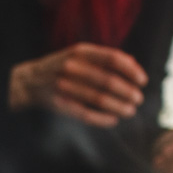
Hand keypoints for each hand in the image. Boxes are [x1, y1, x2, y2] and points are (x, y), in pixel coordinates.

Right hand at [7, 43, 146, 126]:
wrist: (29, 80)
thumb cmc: (62, 66)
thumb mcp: (80, 54)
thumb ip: (103, 58)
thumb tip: (133, 64)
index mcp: (80, 51)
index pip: (113, 59)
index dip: (131, 70)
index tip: (143, 81)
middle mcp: (71, 66)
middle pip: (108, 81)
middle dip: (128, 92)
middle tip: (138, 99)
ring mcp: (64, 85)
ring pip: (98, 99)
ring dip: (118, 107)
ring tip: (130, 111)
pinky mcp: (59, 104)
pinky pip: (85, 114)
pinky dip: (102, 119)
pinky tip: (113, 120)